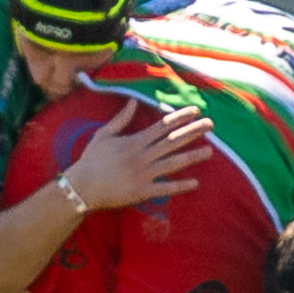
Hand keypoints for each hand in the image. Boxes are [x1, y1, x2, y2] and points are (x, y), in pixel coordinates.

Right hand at [64, 103, 214, 210]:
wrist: (82, 187)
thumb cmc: (91, 160)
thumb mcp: (103, 135)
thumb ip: (121, 118)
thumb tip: (133, 101)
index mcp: (135, 141)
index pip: (163, 125)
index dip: (180, 117)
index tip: (195, 110)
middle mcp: (143, 156)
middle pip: (173, 141)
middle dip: (193, 132)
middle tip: (211, 125)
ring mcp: (144, 174)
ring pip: (173, 163)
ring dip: (193, 156)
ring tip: (210, 151)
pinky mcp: (143, 191)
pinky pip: (165, 189)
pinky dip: (180, 186)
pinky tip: (195, 183)